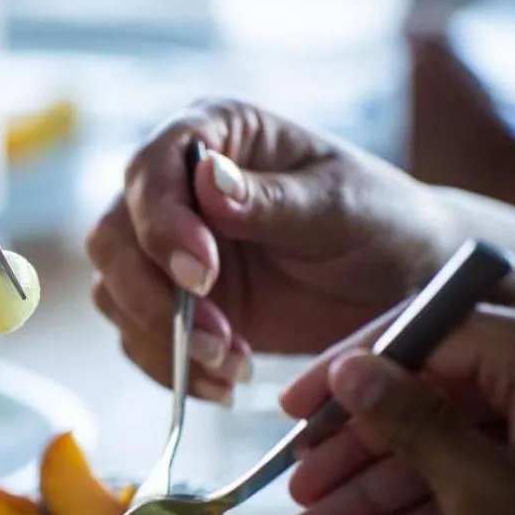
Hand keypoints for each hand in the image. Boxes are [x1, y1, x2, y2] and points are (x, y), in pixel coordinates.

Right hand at [87, 100, 453, 401]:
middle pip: (113, 233)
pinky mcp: (173, 301)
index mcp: (218, 132)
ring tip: (231, 363)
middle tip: (216, 336)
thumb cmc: (381, 223)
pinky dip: (171, 367)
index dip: (163, 222)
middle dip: (153, 293)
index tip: (202, 275)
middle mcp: (178, 184)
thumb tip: (209, 178)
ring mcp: (169, 245)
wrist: (401, 284)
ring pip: (114, 287)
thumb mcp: (342, 207)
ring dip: (162, 336)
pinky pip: (137, 335)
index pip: (152, 165)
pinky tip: (222, 382)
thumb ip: (273, 199)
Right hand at [280, 308, 514, 514]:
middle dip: (355, 458)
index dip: (352, 370)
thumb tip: (353, 369)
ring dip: (373, 501)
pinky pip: (472, 488)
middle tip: (295, 492)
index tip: (296, 406)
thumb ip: (411, 423)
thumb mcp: (484, 488)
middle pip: (428, 401)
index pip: (426, 332)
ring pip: (442, 454)